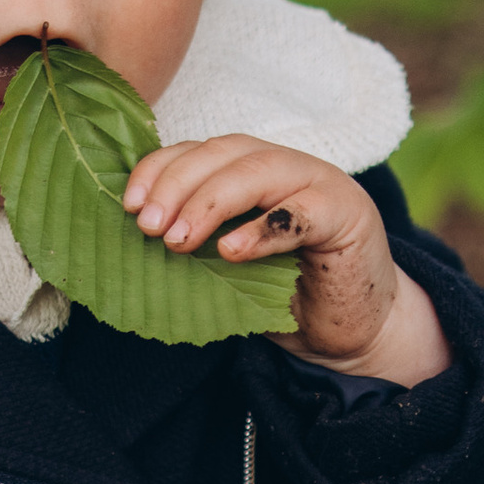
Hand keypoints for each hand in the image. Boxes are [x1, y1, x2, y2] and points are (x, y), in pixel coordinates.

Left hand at [120, 134, 450, 384]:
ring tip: (178, 239)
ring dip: (210, 202)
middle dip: (178, 185)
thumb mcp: (230, 266)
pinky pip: (302, 213)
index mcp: (254, 170)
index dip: (160, 169)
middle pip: (225, 153)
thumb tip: (139, 238)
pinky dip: (263, 229)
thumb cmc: (287, 298)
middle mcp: (287, 166)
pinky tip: (230, 251)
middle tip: (148, 226)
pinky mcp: (349, 215)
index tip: (128, 205)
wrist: (355, 332)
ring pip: (259, 171)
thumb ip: (197, 240)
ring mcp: (321, 184)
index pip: (201, 150)